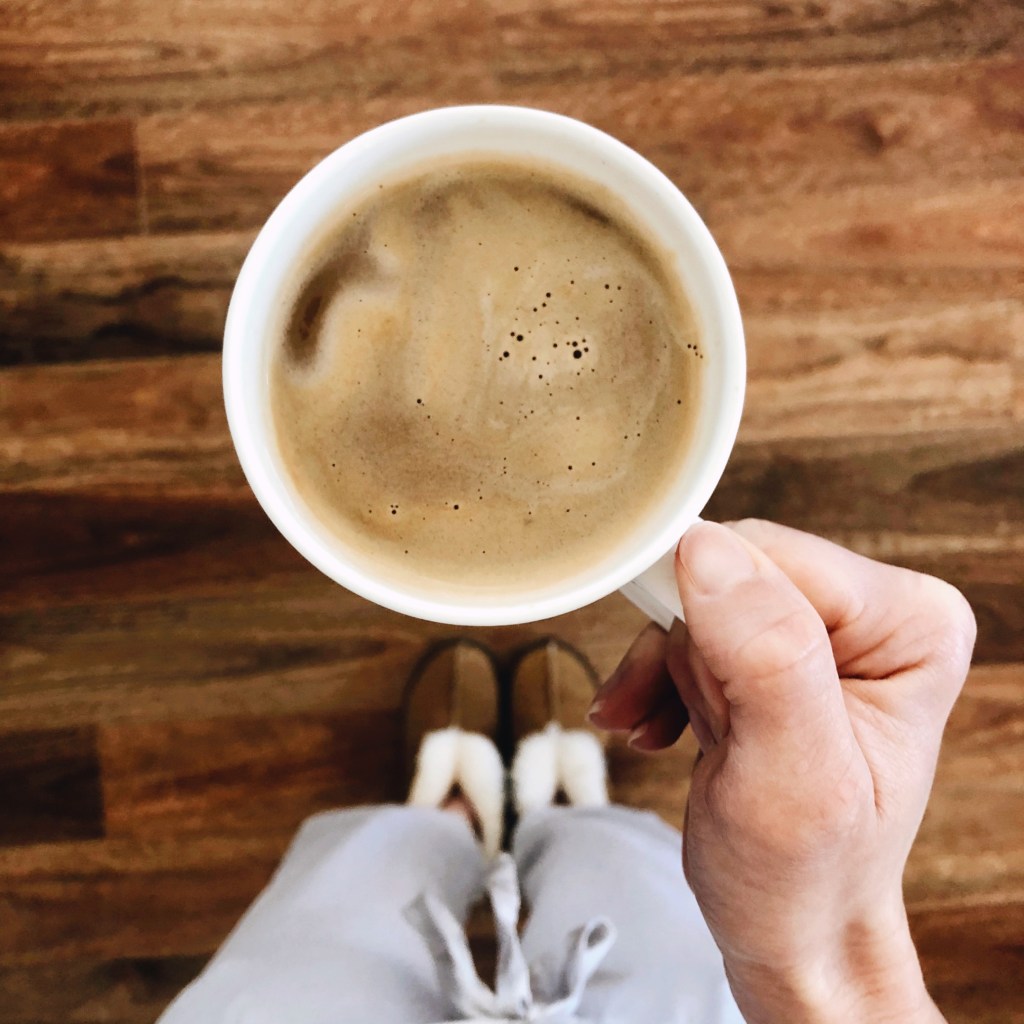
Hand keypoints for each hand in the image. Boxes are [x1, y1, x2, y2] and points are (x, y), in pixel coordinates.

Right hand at [589, 520, 974, 1023]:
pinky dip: (660, 679)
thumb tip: (705, 549)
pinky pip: (689, 625)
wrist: (794, 928)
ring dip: (668, 671)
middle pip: (731, 572)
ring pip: (698, 599)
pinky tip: (662, 726)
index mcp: (911, 623)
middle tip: (707, 728)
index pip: (772, 558)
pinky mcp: (778, 649)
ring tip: (681, 734)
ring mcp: (824, 630)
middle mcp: (875, 613)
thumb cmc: (807, 877)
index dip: (712, 621)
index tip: (706, 700)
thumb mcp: (791, 779)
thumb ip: (763, 655)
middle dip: (692, 653)